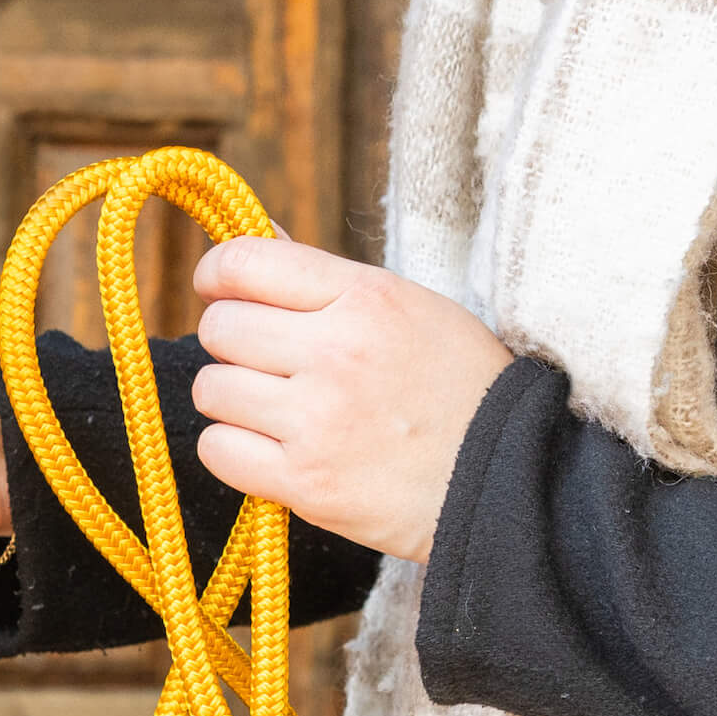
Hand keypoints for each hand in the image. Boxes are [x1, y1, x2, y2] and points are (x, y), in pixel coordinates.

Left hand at [191, 237, 511, 562]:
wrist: (505, 479)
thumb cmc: (456, 387)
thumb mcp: (409, 308)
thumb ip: (324, 278)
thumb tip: (255, 233)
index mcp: (366, 297)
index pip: (245, 263)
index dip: (216, 276)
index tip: (219, 291)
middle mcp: (337, 353)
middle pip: (219, 329)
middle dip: (232, 344)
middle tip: (266, 363)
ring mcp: (318, 421)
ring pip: (211, 391)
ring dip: (232, 400)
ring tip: (277, 410)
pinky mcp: (305, 482)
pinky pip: (218, 450)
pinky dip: (233, 450)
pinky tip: (272, 449)